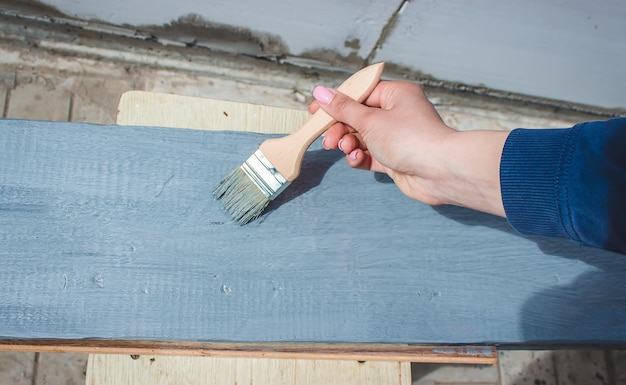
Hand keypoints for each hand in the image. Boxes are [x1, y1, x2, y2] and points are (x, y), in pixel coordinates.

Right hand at [310, 81, 508, 215]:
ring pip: (362, 137)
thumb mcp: (370, 120)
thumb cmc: (411, 139)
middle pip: (358, 117)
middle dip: (340, 128)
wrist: (440, 172)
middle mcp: (397, 114)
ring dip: (348, 143)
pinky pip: (369, 155)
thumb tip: (321, 92)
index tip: (314, 112)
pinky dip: (359, 157)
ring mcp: (396, 137)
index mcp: (396, 95)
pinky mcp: (395, 158)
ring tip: (343, 148)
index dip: (336, 102)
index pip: (359, 93)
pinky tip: (356, 159)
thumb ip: (343, 109)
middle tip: (327, 139)